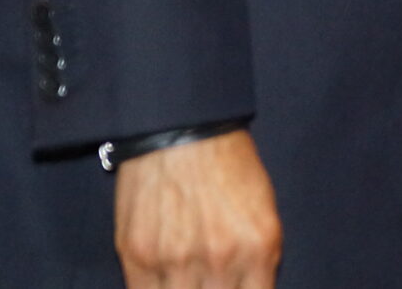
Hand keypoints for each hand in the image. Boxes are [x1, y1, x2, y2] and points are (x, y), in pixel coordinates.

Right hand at [115, 130, 281, 288]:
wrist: (183, 128)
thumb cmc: (227, 164)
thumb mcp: (264, 211)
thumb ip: (259, 260)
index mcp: (259, 248)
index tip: (234, 288)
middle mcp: (220, 260)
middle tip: (208, 280)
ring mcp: (176, 261)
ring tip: (187, 277)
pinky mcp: (138, 257)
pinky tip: (162, 280)